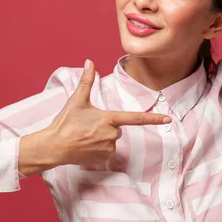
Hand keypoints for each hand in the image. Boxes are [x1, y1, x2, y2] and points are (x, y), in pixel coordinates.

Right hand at [19, 60, 170, 174]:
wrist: (53, 147)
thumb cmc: (65, 122)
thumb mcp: (76, 100)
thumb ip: (86, 81)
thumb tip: (89, 62)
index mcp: (109, 119)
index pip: (136, 118)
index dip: (153, 118)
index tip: (168, 119)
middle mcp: (112, 135)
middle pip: (117, 129)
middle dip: (106, 126)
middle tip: (87, 126)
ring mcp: (108, 149)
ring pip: (112, 141)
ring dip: (102, 138)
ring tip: (84, 137)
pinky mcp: (103, 159)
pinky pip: (106, 152)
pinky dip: (98, 149)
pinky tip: (85, 147)